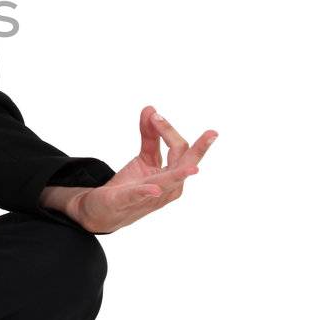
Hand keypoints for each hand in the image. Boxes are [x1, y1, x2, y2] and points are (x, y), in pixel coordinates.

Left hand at [66, 106, 217, 234]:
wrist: (108, 210)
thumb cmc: (132, 185)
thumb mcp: (144, 157)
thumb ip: (149, 134)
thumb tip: (152, 109)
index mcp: (173, 175)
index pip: (180, 149)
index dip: (168, 130)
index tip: (155, 115)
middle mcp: (169, 187)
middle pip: (184, 164)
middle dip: (199, 150)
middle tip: (213, 133)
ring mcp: (150, 197)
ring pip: (168, 182)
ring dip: (179, 174)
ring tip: (192, 169)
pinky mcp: (126, 201)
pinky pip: (138, 195)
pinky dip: (145, 191)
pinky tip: (153, 188)